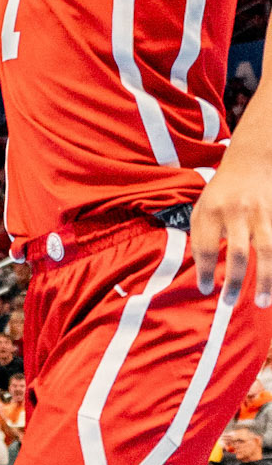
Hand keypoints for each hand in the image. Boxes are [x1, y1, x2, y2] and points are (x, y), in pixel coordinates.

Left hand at [192, 160, 271, 307]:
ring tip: (262, 302)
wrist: (251, 162)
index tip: (205, 289)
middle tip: (229, 303)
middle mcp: (237, 212)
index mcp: (211, 210)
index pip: (205, 247)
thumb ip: (200, 236)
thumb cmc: (222, 192)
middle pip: (238, 252)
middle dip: (234, 281)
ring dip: (266, 280)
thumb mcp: (202, 207)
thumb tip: (203, 271)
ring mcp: (262, 213)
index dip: (204, 271)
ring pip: (268, 250)